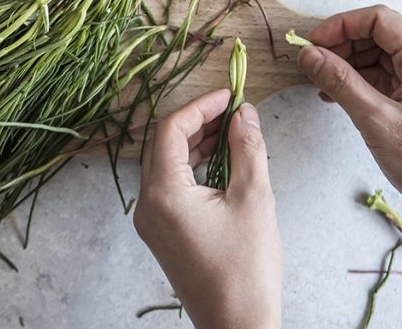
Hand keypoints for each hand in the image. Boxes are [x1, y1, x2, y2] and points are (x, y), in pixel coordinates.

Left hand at [133, 90, 281, 328]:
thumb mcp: (254, 200)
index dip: (200, 106)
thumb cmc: (247, 270)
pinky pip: (171, 185)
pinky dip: (193, 167)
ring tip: (233, 132)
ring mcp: (151, 220)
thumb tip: (245, 113)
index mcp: (163, 193)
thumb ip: (248, 149)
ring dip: (196, 143)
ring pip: (166, 164)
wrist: (237, 325)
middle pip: (164, 143)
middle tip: (233, 111)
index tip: (229, 96)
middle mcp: (147, 204)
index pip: (170, 129)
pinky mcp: (162, 232)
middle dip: (198, 122)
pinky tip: (222, 161)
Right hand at [297, 5, 401, 216]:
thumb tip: (309, 55)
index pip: (379, 20)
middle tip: (311, 64)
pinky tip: (336, 96)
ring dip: (347, 65)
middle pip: (378, 36)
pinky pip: (383, 79)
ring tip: (320, 83)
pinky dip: (358, 83)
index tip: (311, 43)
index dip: (341, 25)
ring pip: (379, 58)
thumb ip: (341, 82)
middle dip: (341, 45)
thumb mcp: (376, 120)